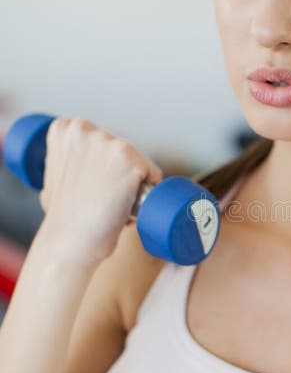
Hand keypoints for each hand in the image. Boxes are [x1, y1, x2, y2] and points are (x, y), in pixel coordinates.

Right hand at [38, 117, 162, 264]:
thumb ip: (71, 160)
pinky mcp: (131, 159)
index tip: (90, 183)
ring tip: (111, 203)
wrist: (69, 243)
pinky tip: (127, 204)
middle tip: (101, 198)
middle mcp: (86, 129)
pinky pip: (154, 175)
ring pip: (138, 163)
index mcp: (65, 129)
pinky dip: (149, 191)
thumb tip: (88, 165)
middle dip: (119, 172)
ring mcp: (110, 142)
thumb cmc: (63, 218)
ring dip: (134, 183)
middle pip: (122, 150)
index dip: (101, 164)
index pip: (101, 140)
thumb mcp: (55, 175)